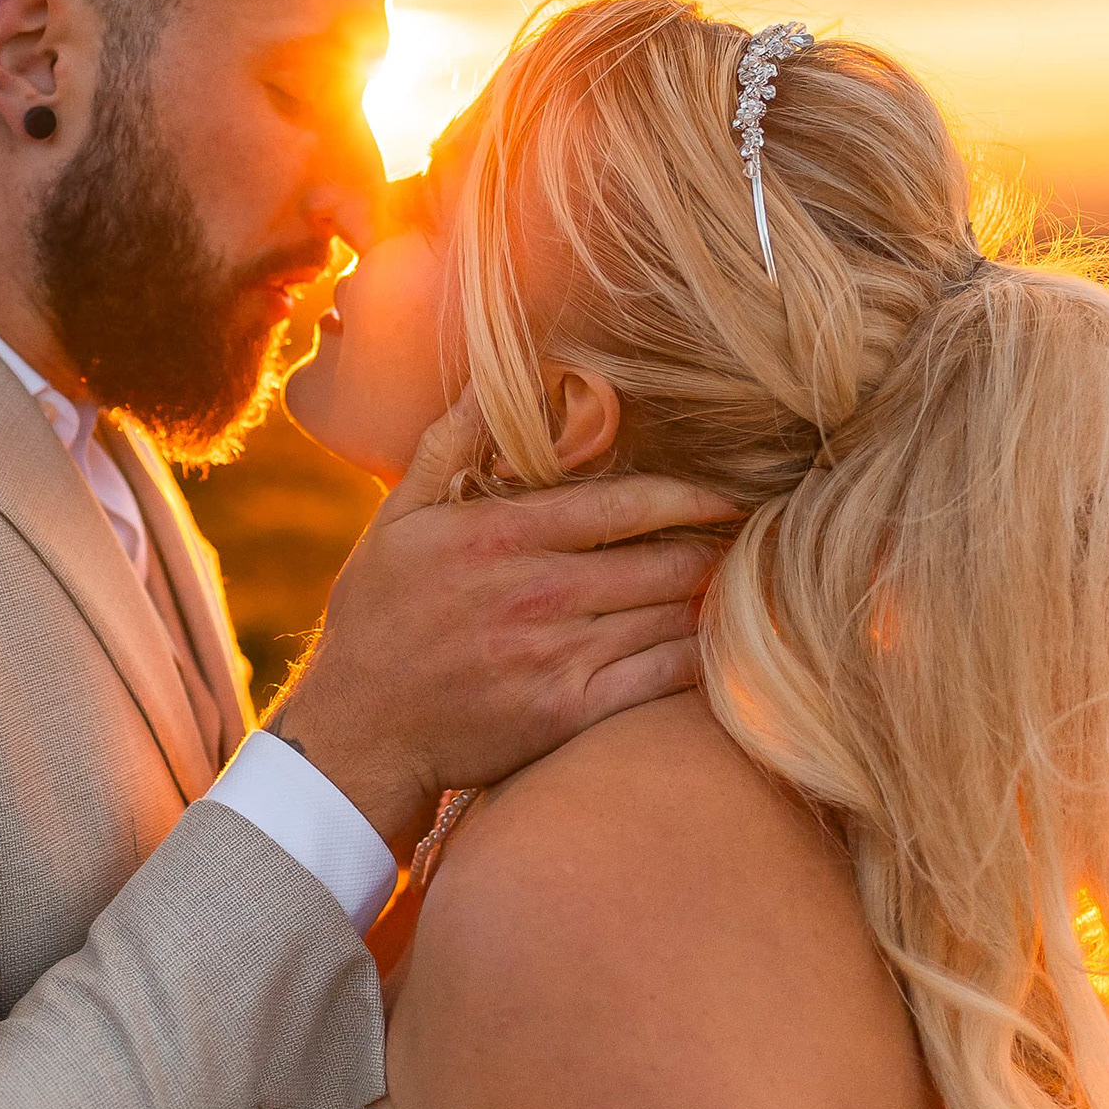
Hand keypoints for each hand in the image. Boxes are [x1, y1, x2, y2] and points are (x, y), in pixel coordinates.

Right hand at [264, 397, 735, 848]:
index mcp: (500, 535)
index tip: (729, 497)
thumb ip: (450, 444)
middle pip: (663, 561)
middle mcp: (536, 593)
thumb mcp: (397, 517)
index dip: (691, 497)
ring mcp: (555, 657)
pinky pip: (660, 679)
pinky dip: (700, 659)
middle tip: (751, 541)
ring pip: (669, 617)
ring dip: (712, 600)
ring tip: (744, 587)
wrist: (357, 732)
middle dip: (715, 549)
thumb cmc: (378, 617)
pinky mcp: (568, 714)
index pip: (626, 504)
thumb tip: (490, 376)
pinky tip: (719, 646)